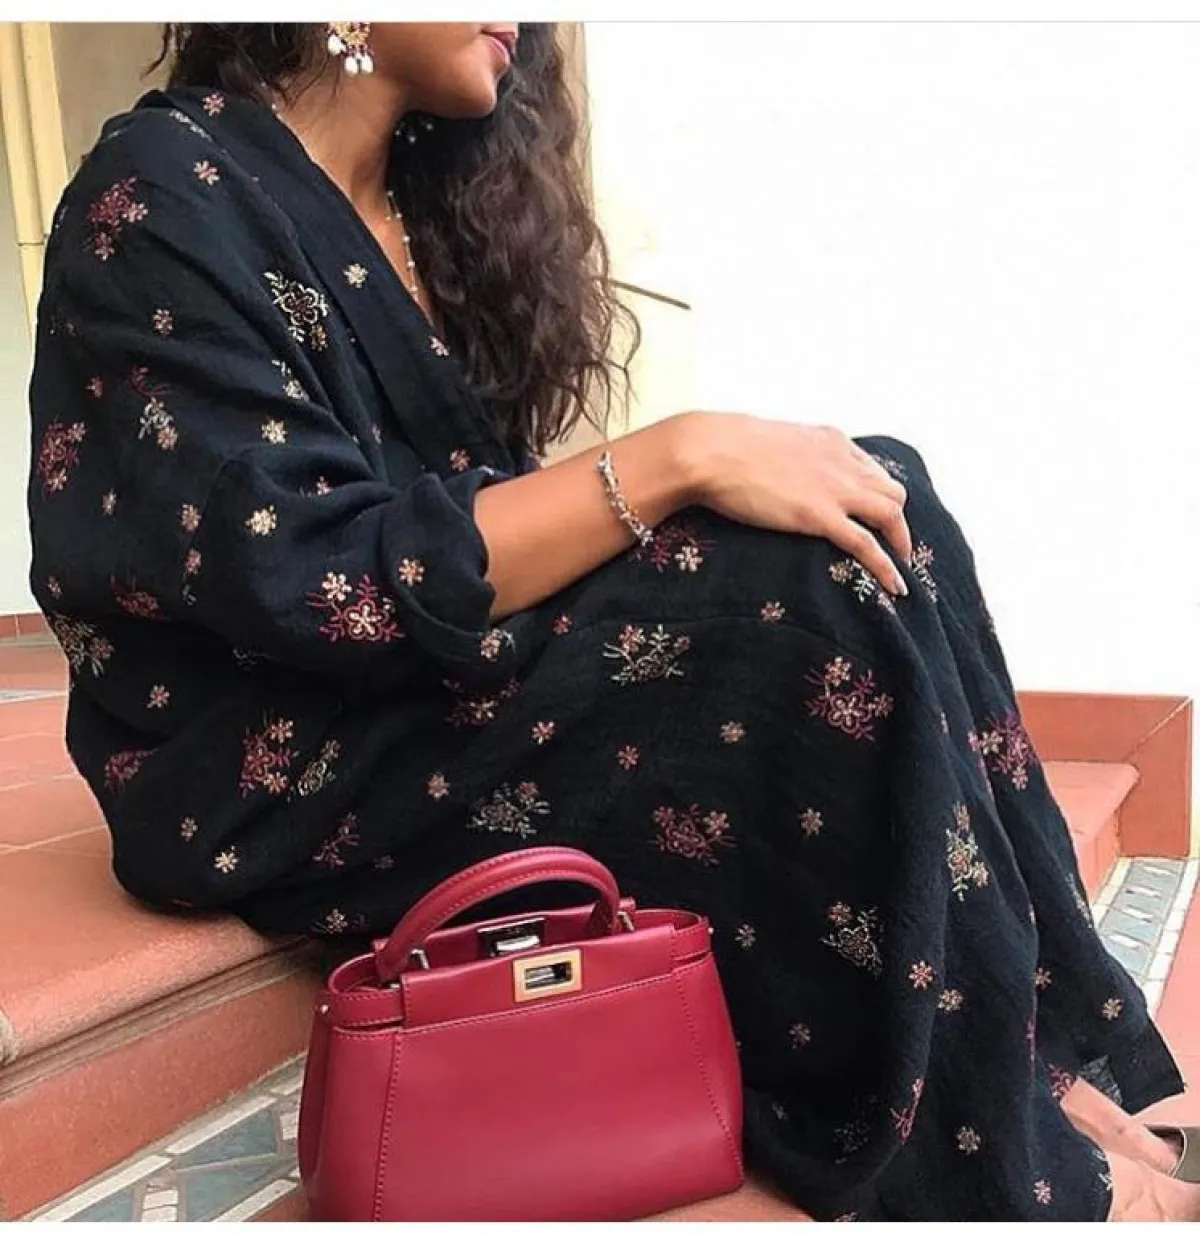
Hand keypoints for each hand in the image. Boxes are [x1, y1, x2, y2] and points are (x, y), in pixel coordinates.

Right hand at [676, 412, 912, 595]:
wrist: (711, 451)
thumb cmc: (724, 446)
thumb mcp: (771, 443)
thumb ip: (787, 458)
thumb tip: (776, 472)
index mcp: (830, 441)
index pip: (872, 469)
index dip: (877, 495)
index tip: (872, 515)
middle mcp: (842, 463)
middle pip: (891, 491)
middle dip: (895, 520)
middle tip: (890, 544)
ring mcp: (835, 490)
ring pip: (891, 515)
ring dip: (900, 542)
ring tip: (898, 566)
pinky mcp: (820, 516)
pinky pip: (868, 545)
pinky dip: (887, 567)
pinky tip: (895, 586)